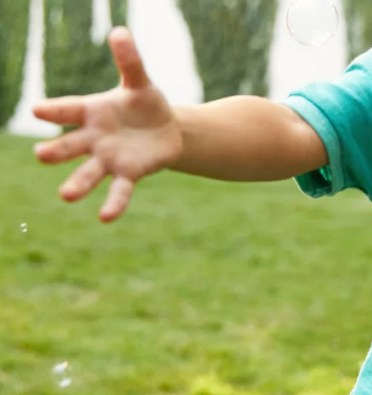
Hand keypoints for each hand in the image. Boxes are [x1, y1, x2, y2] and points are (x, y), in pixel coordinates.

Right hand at [33, 27, 181, 222]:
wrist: (167, 130)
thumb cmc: (146, 103)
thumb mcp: (141, 82)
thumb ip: (130, 61)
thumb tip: (121, 32)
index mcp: (92, 111)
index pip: (69, 110)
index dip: (55, 111)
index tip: (37, 110)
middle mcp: (94, 138)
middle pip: (71, 146)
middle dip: (57, 151)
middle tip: (41, 156)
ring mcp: (109, 158)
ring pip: (89, 173)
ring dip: (78, 184)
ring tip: (66, 195)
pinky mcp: (129, 173)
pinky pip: (119, 191)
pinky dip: (113, 204)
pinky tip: (105, 217)